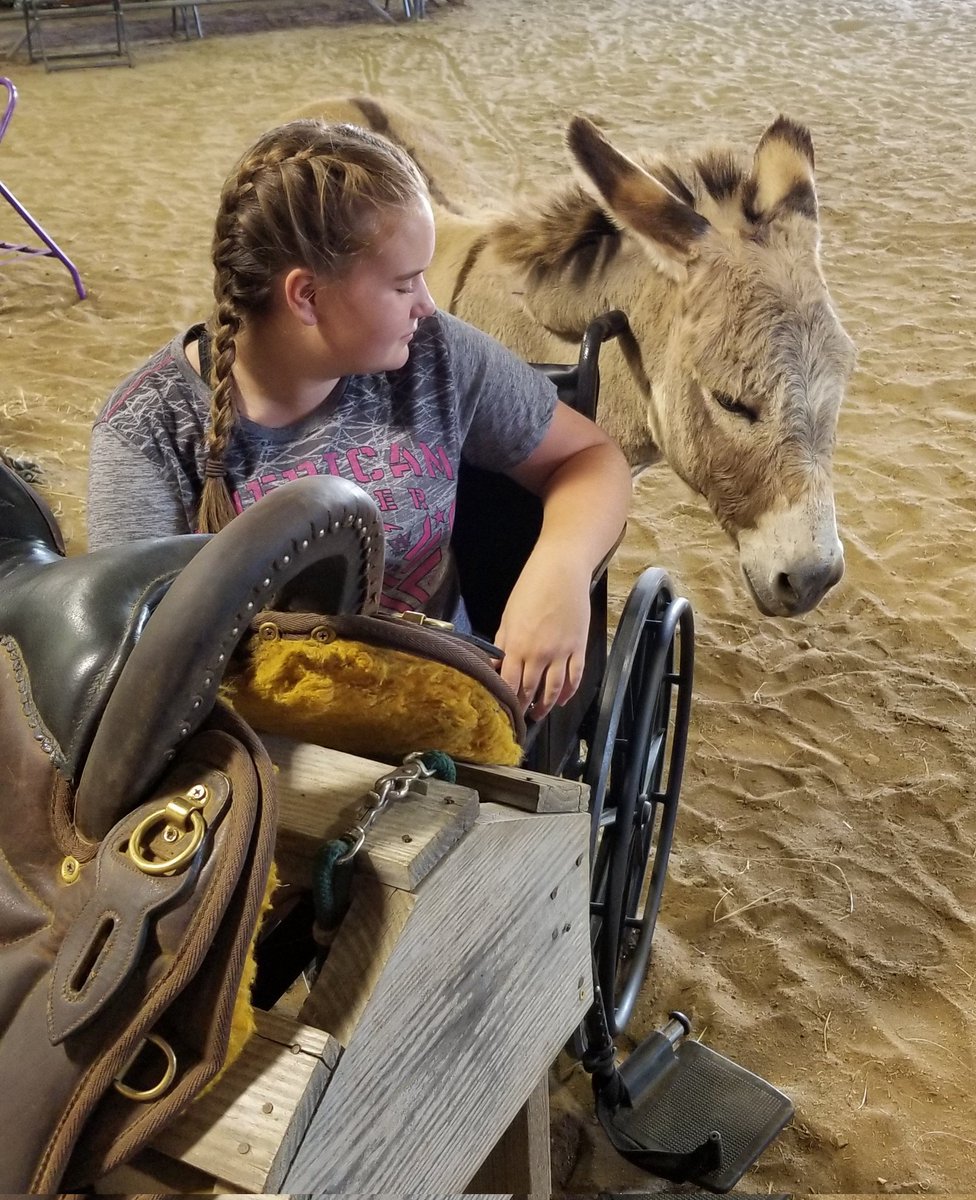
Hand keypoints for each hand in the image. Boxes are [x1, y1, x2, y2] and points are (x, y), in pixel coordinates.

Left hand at [493, 554, 590, 720]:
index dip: (506, 700)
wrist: (561, 571)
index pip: (509, 683)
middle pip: (530, 689)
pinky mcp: (579, 647)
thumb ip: (502, 645)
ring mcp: (561, 652)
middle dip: (523, 706)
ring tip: (539, 714)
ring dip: (546, 705)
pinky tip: (563, 700)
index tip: (502, 711)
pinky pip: (575, 677)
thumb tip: (495, 667)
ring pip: (554, 689)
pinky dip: (570, 692)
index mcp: (516, 645)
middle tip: (519, 718)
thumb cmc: (530, 589)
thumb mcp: (508, 616)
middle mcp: (539, 654)